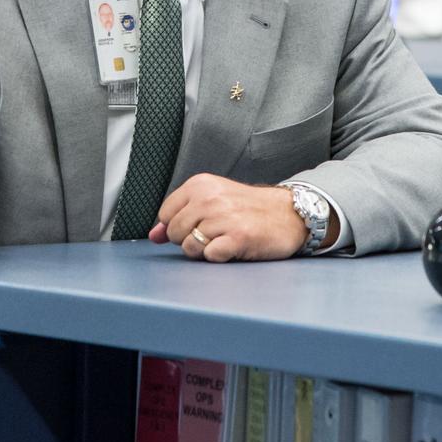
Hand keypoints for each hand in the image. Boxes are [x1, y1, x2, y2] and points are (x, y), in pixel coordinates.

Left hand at [148, 174, 305, 261]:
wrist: (288, 214)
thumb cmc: (247, 209)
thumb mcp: (211, 201)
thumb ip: (179, 216)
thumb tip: (154, 236)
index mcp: (200, 185)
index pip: (166, 214)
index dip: (178, 225)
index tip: (197, 224)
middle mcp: (209, 198)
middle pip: (174, 232)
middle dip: (189, 239)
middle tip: (214, 233)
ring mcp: (224, 218)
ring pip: (190, 247)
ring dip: (205, 250)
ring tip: (224, 240)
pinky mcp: (238, 238)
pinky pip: (210, 256)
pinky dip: (219, 257)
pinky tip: (233, 247)